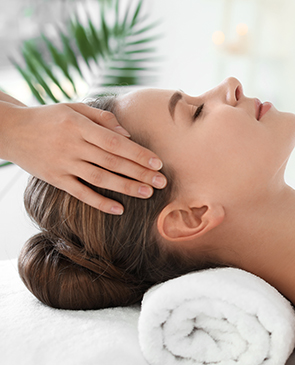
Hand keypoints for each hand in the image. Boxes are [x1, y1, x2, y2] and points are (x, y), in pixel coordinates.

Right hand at [2, 102, 166, 214]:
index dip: (138, 154)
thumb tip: (127, 134)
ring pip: (100, 179)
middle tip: (162, 181)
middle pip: (112, 162)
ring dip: (126, 187)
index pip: (115, 142)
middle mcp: (72, 146)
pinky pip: (80, 193)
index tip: (158, 162)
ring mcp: (63, 164)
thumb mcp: (73, 108)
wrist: (10, 130)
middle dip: (140, 173)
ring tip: (148, 193)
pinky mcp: (55, 179)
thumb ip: (102, 118)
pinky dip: (99, 202)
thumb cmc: (48, 117)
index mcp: (79, 126)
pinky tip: (119, 209)